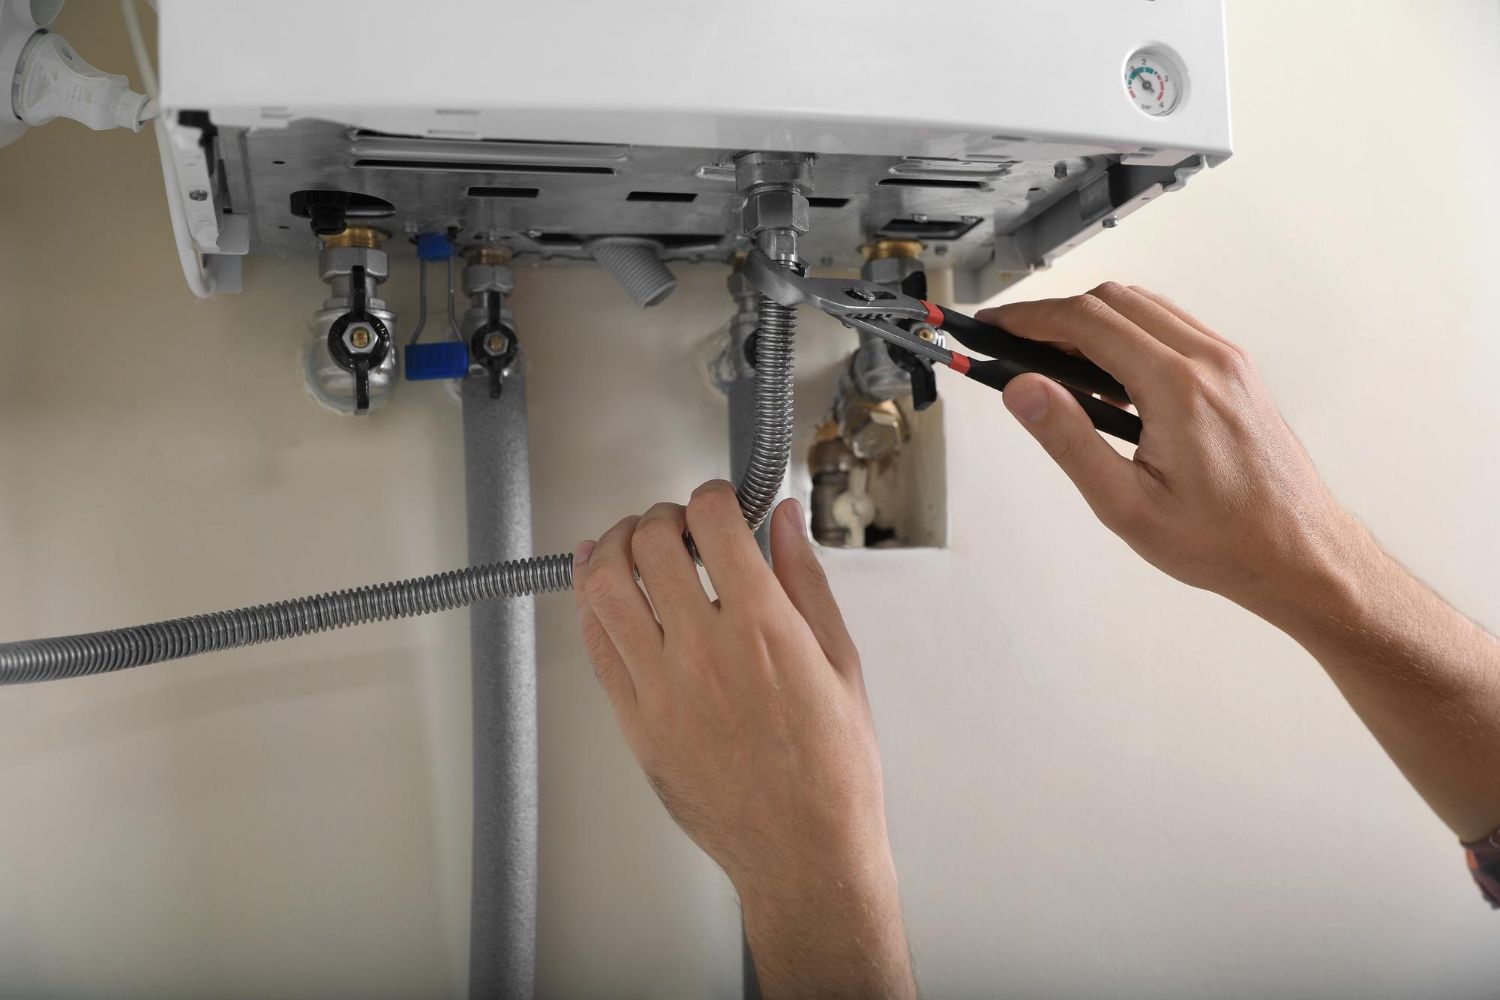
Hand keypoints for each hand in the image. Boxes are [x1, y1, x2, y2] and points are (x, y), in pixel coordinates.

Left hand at [574, 481, 913, 998]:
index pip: (714, 522)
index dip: (713, 496)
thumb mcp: (841, 662)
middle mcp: (707, 653)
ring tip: (635, 547)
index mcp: (766, 630)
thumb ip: (805, 580)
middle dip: (663, 516)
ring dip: (615, 549)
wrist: (804, 852)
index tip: (720, 502)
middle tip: (678, 524)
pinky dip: (592, 605)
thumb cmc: (831, 770)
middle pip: (652, 544)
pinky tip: (606, 592)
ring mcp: (662, 690)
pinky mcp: (635, 724)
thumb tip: (785, 521)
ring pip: (605, 588)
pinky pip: (595, 647)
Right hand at [979, 283, 1356, 619]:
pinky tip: (1106, 378)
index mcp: (1177, 388)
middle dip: (1055, 316)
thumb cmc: (1223, 541)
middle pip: (1114, 301)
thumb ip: (1069, 440)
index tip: (995, 325)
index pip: (1086, 322)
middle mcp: (1208, 361)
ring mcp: (1227, 362)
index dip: (1029, 318)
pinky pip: (1171, 328)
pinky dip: (1127, 335)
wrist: (1299, 553)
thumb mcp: (1125, 505)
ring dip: (1092, 322)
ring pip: (1144, 308)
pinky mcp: (1235, 372)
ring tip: (1054, 367)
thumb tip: (1023, 390)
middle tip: (1014, 346)